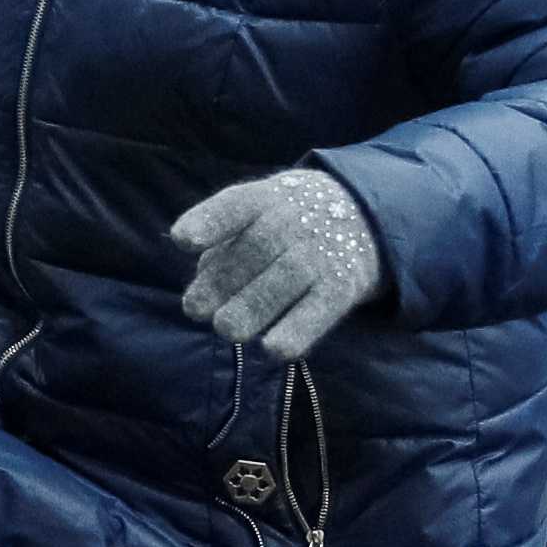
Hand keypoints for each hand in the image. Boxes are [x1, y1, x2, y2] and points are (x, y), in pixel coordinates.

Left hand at [170, 169, 385, 362]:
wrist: (363, 212)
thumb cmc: (287, 219)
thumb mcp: (259, 212)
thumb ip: (225, 241)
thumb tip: (202, 276)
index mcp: (265, 198)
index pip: (235, 206)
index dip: (209, 222)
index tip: (183, 240)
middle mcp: (295, 220)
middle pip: (256, 248)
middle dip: (222, 281)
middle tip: (195, 309)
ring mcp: (321, 253)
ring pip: (284, 280)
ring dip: (252, 308)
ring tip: (226, 328)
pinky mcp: (343, 286)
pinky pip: (320, 309)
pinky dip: (297, 330)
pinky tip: (273, 349)